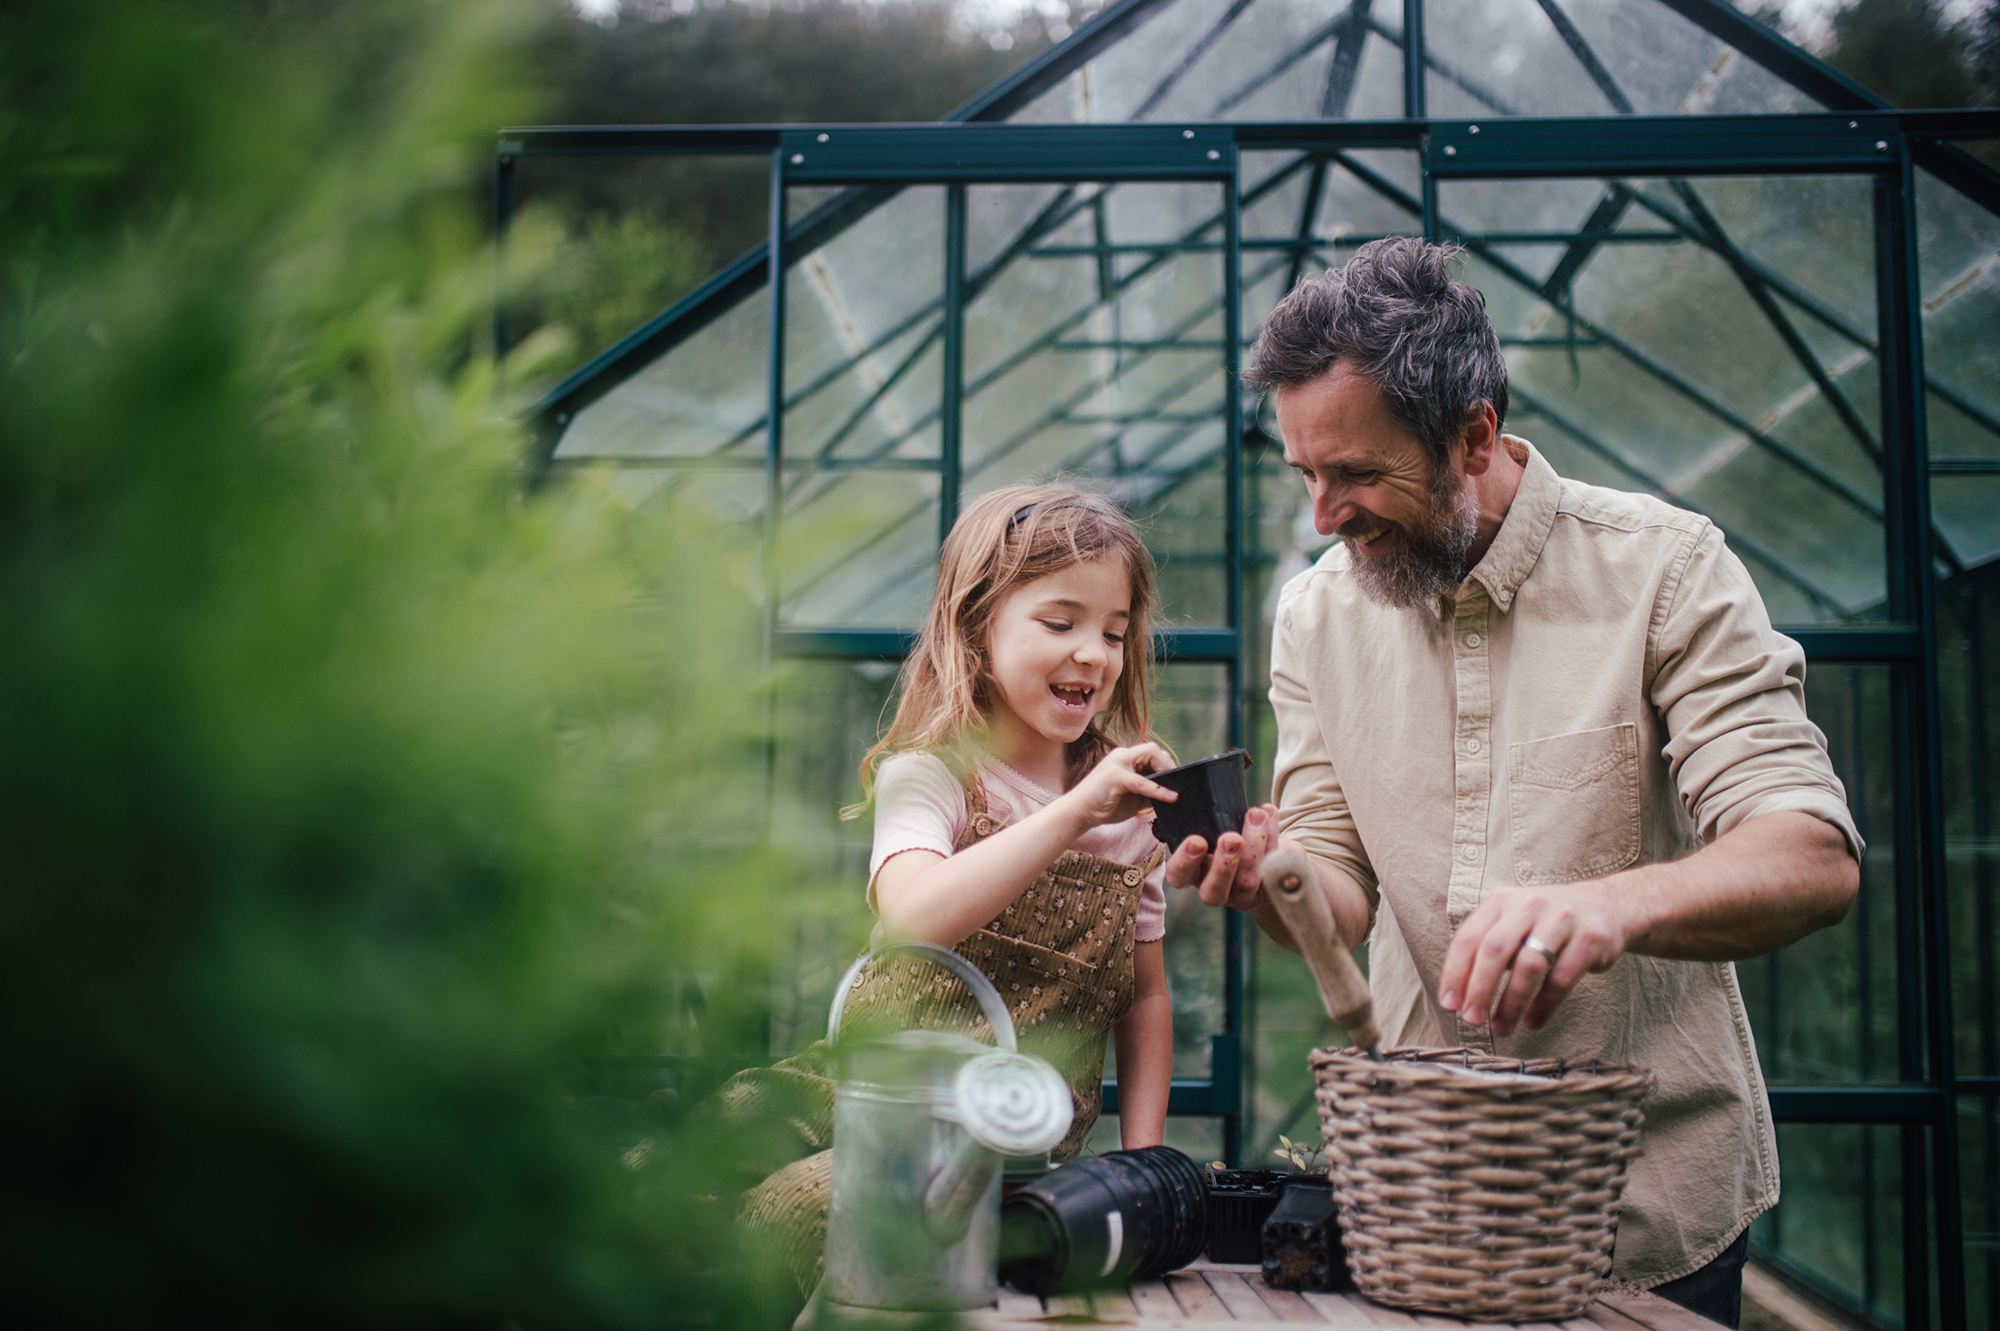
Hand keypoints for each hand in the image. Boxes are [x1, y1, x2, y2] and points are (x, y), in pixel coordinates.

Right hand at [1060, 743, 1178, 831]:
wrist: (1076, 813)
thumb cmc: (1103, 805)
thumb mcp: (1132, 797)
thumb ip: (1150, 791)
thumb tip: (1173, 794)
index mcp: (1124, 758)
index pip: (1152, 753)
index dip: (1166, 766)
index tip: (1176, 782)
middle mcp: (1121, 755)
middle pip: (1154, 750)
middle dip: (1169, 766)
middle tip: (1179, 784)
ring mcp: (1117, 763)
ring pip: (1151, 755)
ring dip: (1166, 772)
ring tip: (1176, 788)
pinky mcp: (1115, 776)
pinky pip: (1143, 781)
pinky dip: (1159, 789)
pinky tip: (1171, 797)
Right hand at [1164, 804, 1279, 910]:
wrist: (1263, 847)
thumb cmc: (1228, 835)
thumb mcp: (1211, 829)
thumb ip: (1207, 823)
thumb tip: (1210, 803)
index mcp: (1194, 875)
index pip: (1179, 876)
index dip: (1185, 861)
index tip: (1197, 840)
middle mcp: (1216, 891)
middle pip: (1213, 892)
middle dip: (1223, 864)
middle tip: (1233, 838)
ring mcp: (1243, 896)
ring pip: (1247, 881)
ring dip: (1254, 845)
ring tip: (1257, 816)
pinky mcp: (1269, 892)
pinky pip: (1273, 871)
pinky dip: (1274, 840)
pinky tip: (1271, 814)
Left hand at [1437, 883, 1633, 1035]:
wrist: (1606, 907)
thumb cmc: (1546, 925)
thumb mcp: (1513, 924)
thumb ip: (1487, 949)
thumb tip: (1459, 996)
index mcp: (1501, 901)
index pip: (1468, 938)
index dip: (1455, 974)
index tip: (1449, 1005)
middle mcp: (1528, 905)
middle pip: (1495, 950)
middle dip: (1480, 989)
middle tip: (1472, 1020)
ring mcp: (1561, 918)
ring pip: (1529, 965)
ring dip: (1511, 1003)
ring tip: (1502, 1027)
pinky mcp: (1589, 938)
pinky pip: (1562, 978)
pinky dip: (1544, 1005)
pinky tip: (1533, 1021)